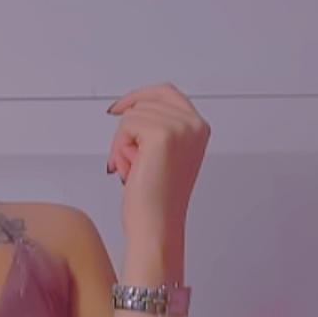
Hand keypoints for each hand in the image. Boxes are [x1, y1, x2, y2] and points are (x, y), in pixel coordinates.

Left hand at [105, 82, 209, 242]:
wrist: (156, 224)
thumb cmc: (157, 199)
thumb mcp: (164, 154)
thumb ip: (159, 128)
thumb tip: (133, 107)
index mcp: (199, 128)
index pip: (165, 92)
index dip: (138, 97)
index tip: (118, 108)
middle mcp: (194, 124)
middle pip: (146, 101)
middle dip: (128, 130)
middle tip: (128, 159)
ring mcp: (180, 127)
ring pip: (132, 114)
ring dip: (123, 142)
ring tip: (133, 168)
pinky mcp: (162, 134)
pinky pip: (126, 124)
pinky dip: (120, 146)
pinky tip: (130, 167)